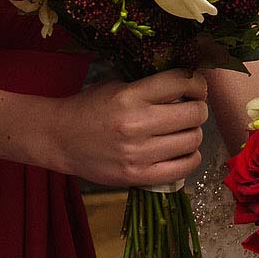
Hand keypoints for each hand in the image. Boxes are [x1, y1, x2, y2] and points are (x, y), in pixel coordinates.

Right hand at [51, 68, 207, 187]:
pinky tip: (182, 151)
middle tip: (192, 109)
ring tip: (184, 131)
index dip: (197, 83)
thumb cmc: (89, 107)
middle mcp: (136, 124)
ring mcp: (138, 153)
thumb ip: (150, 85)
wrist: (59, 138)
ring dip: (194, 133)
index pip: (182, 82)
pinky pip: (183, 168)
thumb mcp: (117, 85)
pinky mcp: (137, 176)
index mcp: (131, 95)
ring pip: (193, 140)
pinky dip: (190, 158)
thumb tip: (188, 82)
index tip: (196, 87)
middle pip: (194, 113)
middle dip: (199, 108)